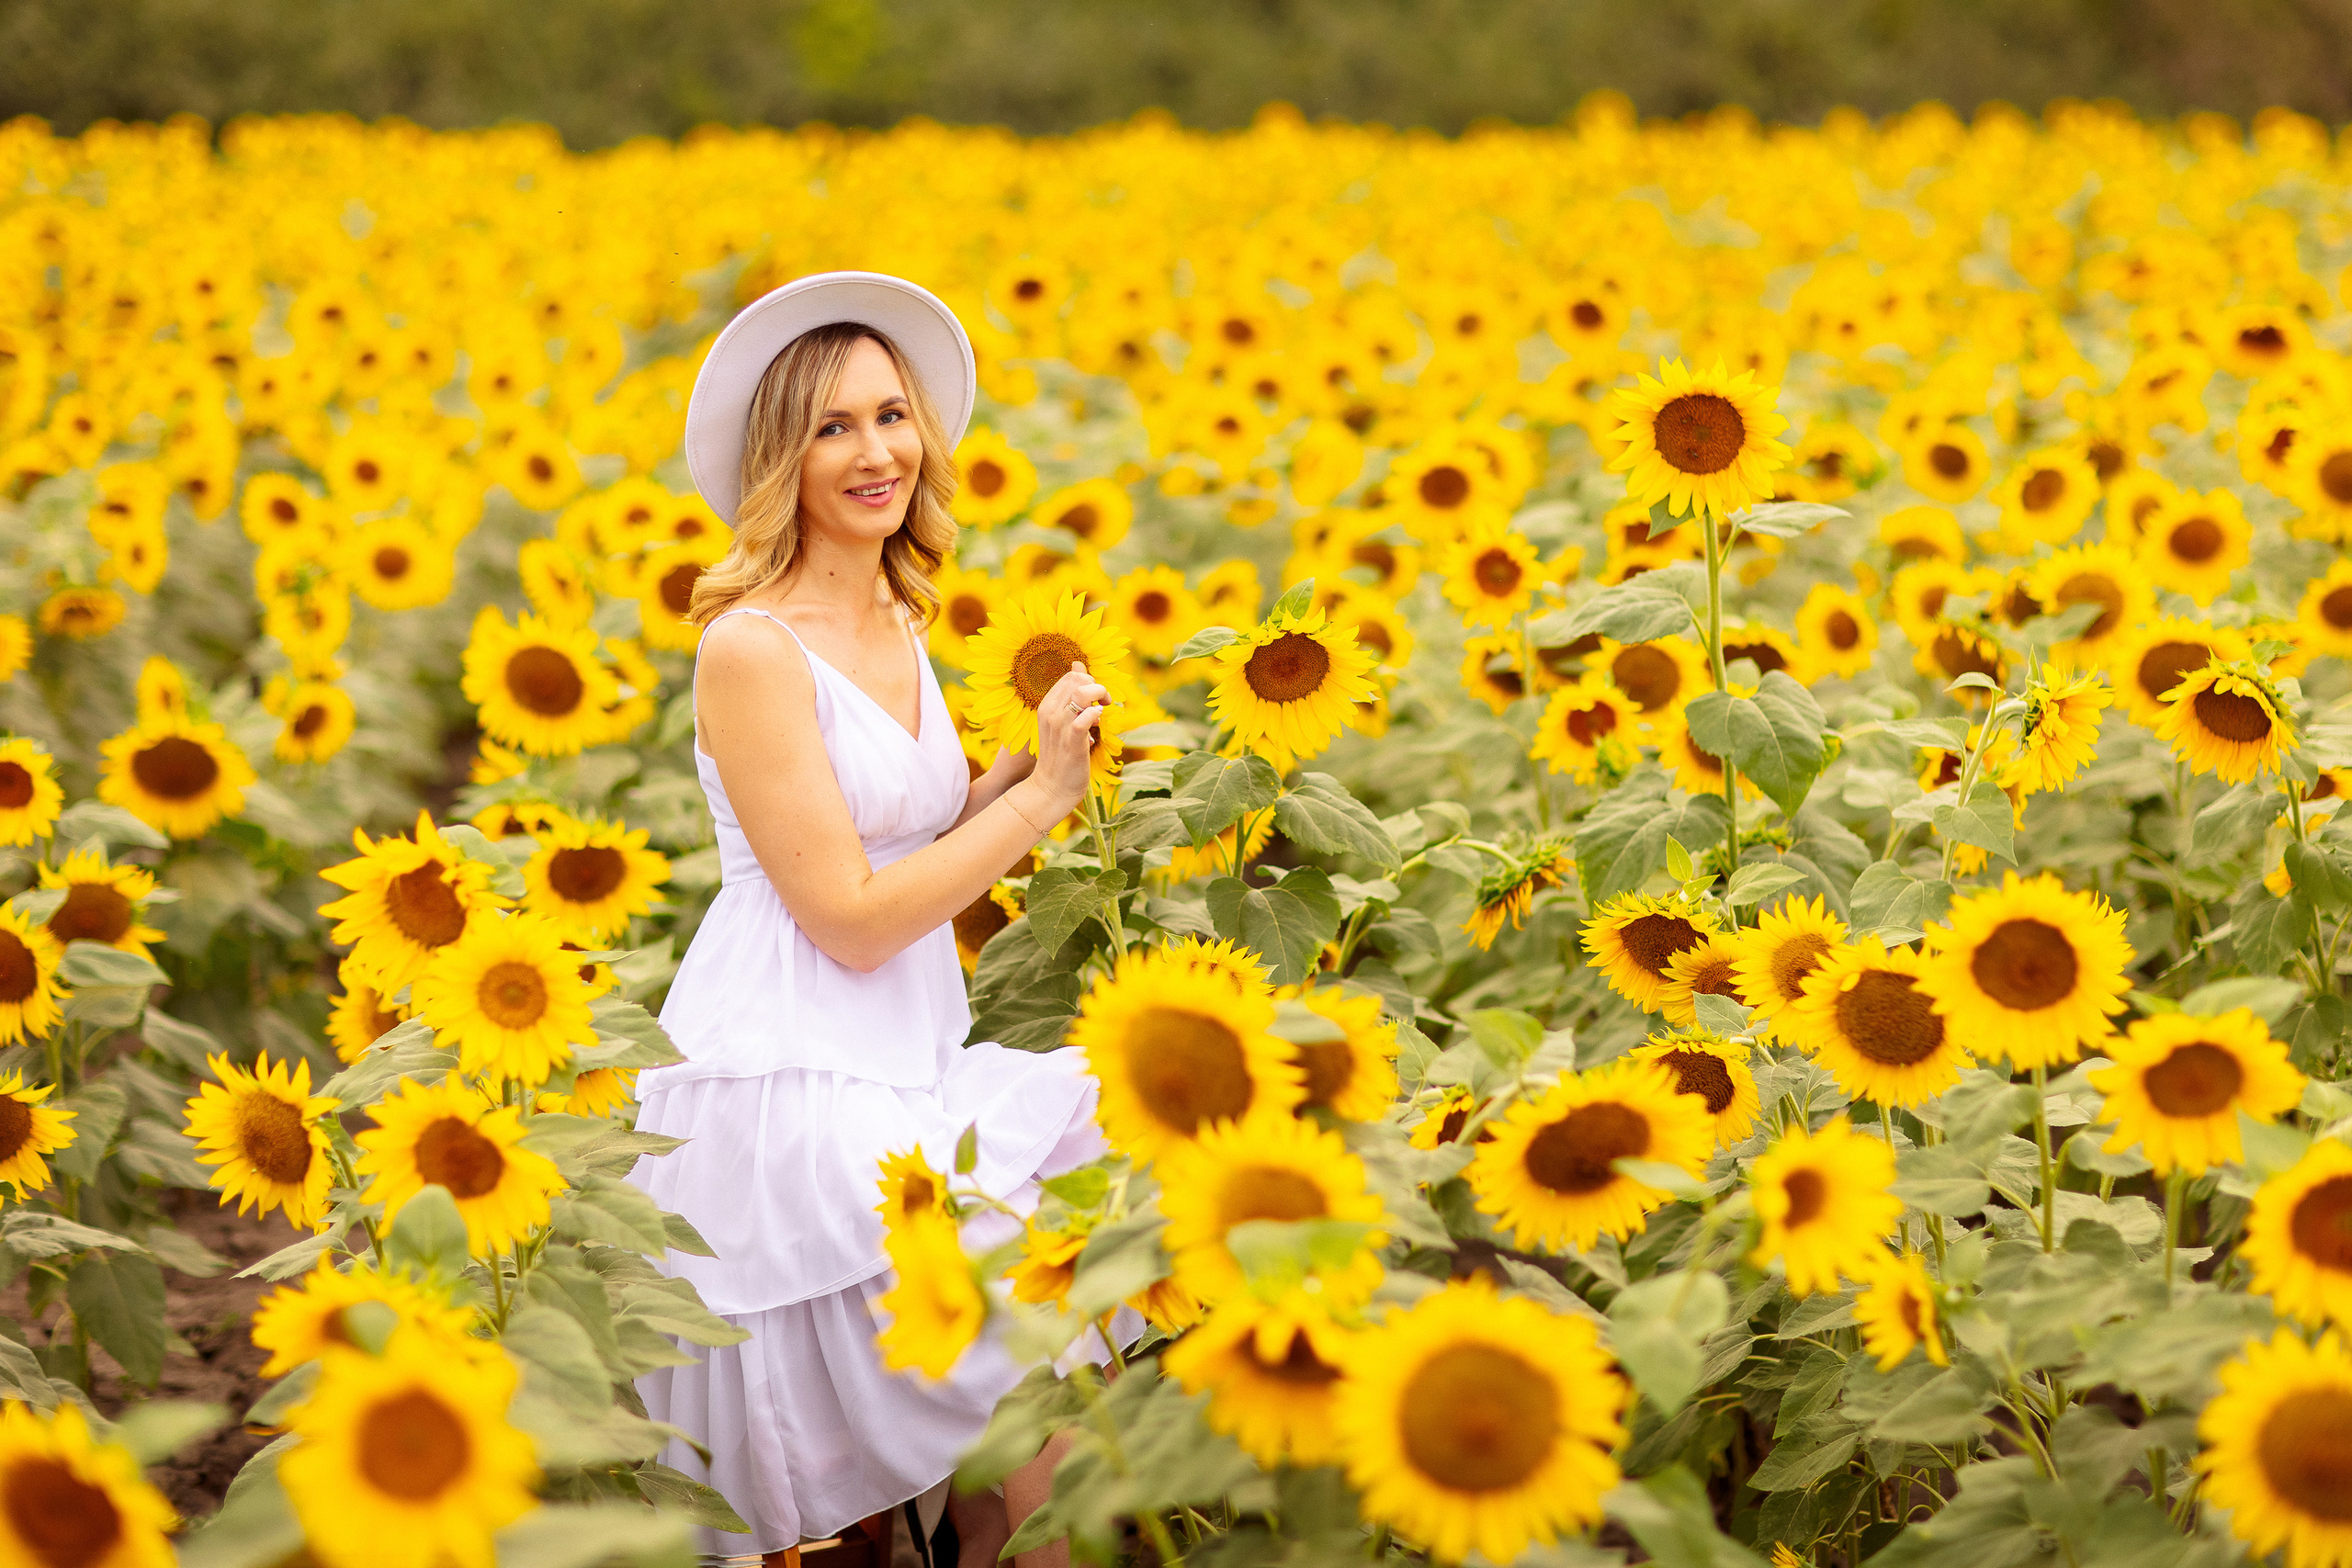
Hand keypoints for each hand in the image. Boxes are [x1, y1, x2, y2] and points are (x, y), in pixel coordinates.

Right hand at [1027, 661, 1108, 810]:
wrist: (1051, 787)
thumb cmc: (1060, 755)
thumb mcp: (1061, 722)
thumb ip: (1068, 697)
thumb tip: (1077, 667)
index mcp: (1046, 706)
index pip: (1071, 677)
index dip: (1089, 683)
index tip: (1096, 699)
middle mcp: (1050, 712)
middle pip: (1078, 680)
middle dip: (1097, 687)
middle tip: (1103, 703)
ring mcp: (1060, 726)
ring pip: (1082, 693)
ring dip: (1099, 697)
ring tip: (1101, 712)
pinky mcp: (1072, 741)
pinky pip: (1086, 716)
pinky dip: (1096, 715)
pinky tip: (1097, 723)